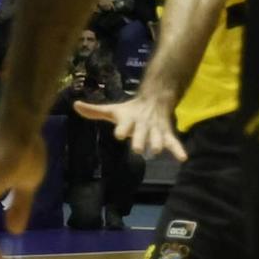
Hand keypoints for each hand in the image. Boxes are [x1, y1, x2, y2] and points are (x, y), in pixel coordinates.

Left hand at [74, 95, 188, 161]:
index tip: (119, 134)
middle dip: (140, 140)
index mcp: (128, 119)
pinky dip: (178, 149)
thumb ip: (94, 111)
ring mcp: (155, 130)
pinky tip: (183, 158)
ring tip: (156, 151)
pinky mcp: (165, 134)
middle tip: (137, 149)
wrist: (154, 100)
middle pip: (141, 133)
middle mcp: (142, 125)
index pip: (124, 125)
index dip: (122, 129)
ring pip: (157, 138)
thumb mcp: (112, 110)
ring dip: (157, 144)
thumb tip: (75, 105)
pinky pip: (173, 142)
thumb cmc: (129, 110)